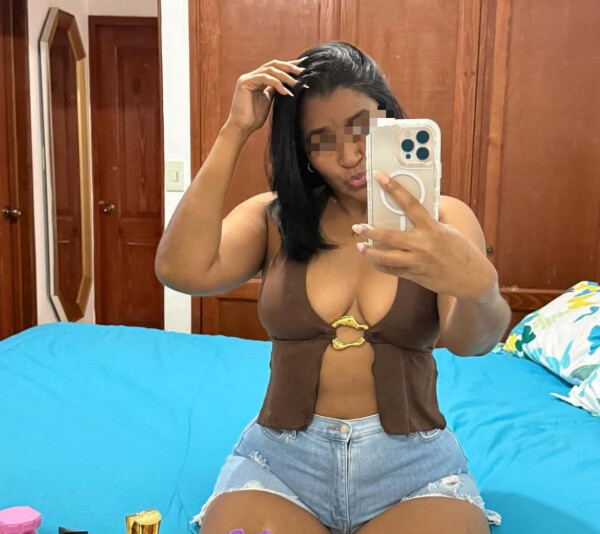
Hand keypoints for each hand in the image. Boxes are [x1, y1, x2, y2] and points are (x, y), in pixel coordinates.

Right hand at [226, 57, 308, 133]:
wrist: (242, 128)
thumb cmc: (254, 118)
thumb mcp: (269, 100)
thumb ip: (275, 89)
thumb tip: (289, 83)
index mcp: (258, 79)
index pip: (275, 68)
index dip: (289, 66)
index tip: (303, 67)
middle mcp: (252, 76)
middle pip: (273, 65)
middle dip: (289, 67)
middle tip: (302, 72)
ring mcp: (248, 78)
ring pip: (270, 70)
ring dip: (285, 76)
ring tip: (296, 84)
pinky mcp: (245, 82)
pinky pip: (264, 78)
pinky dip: (276, 83)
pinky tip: (285, 92)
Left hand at [352, 170, 497, 301]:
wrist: (473, 279)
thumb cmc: (462, 251)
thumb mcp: (450, 231)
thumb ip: (433, 221)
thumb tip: (422, 210)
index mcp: (432, 227)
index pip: (410, 203)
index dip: (394, 188)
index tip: (379, 176)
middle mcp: (423, 244)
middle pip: (389, 235)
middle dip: (370, 231)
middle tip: (357, 226)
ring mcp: (418, 261)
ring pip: (386, 257)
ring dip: (370, 252)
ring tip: (360, 246)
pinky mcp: (415, 275)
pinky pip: (392, 270)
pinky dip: (380, 265)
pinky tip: (374, 260)